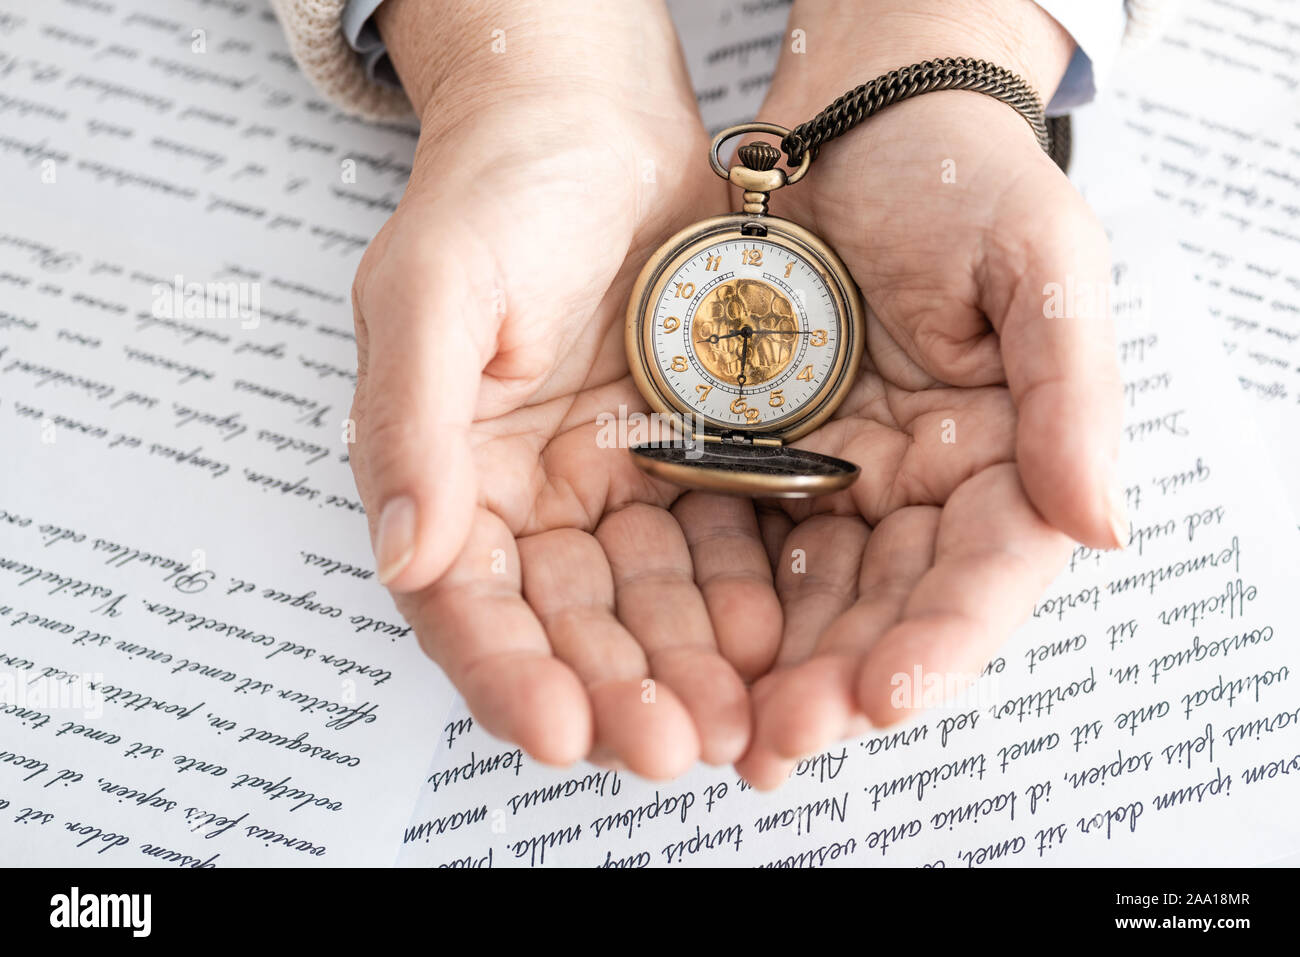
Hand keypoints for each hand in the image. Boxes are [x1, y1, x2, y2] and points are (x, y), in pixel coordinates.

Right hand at [348, 0, 780, 776]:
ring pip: (651, 602)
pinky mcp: (690, 462)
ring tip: (738, 720)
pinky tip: (770, 636)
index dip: (507, 673)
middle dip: (618, 694)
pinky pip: (718, 544)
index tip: (559, 731)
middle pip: (570, 625)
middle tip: (677, 747)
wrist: (598, 124)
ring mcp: (614, 485)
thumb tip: (404, 550)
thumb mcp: (432, 289)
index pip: (467, 602)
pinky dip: (741, 596)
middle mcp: (531, 498)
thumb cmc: (499, 191)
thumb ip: (410, 420)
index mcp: (451, 475)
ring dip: (688, 667)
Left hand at [734, 0, 1124, 786]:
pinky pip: (745, 549)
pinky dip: (723, 606)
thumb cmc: (960, 182)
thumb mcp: (1040, 265)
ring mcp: (844, 484)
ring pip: (815, 601)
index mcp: (1007, 458)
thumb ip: (1071, 394)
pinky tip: (688, 652)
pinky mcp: (770, 468)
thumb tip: (1103, 525)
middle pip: (892, 609)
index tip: (885, 694)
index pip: (987, 575)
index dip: (943, 642)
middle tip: (779, 740)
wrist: (856, 129)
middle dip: (840, 680)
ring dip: (775, 669)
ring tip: (727, 727)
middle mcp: (927, 490)